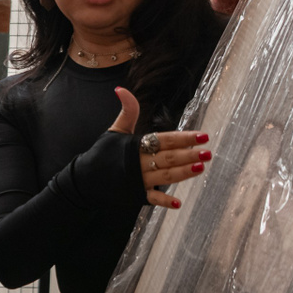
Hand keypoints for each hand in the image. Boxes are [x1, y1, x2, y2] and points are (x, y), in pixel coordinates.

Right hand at [109, 87, 209, 210]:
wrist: (84, 178)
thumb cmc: (102, 153)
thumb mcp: (115, 130)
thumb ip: (126, 111)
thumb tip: (122, 89)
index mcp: (135, 144)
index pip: (164, 139)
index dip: (184, 138)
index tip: (202, 136)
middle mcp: (138, 162)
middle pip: (168, 157)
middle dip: (189, 155)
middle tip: (208, 153)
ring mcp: (137, 179)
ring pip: (164, 176)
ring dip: (183, 173)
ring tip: (201, 168)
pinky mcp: (134, 194)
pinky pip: (151, 198)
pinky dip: (163, 201)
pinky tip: (177, 203)